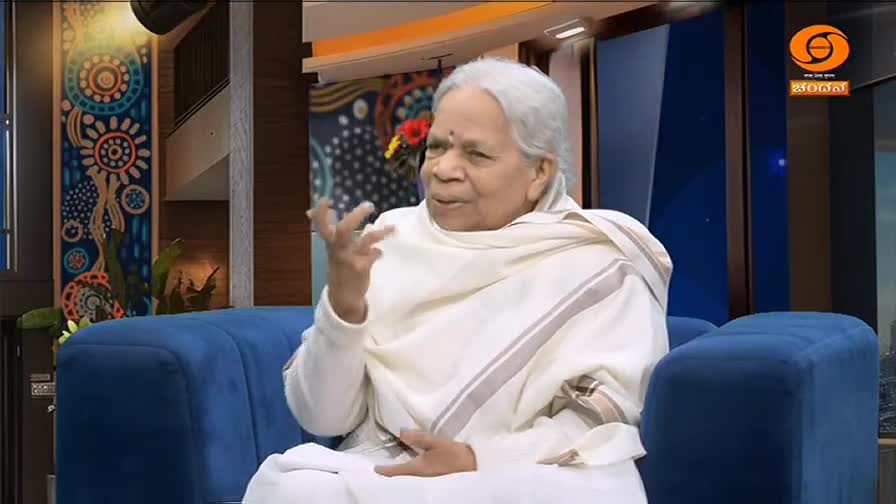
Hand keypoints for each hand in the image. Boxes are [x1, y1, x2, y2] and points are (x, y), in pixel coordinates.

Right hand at [307, 197, 393, 323]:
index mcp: (330, 243)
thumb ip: (329, 231)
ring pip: (365, 240)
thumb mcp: (332, 249)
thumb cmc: (340, 267)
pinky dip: (378, 252)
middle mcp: (339, 249)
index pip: (322, 225)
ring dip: (380, 232)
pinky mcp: (362, 268)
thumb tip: (314, 212)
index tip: (325, 198)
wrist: (343, 296)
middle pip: (345, 228)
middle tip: (369, 205)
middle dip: (356, 215)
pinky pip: (374, 254)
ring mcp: (350, 258)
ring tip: (393, 228)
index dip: (321, 212)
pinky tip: (380, 253)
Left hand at [374, 430, 476, 477]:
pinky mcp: (432, 482)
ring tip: (391, 470)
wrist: (473, 466)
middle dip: (389, 475)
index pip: (395, 472)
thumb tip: (401, 432)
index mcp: (418, 468)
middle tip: (380, 470)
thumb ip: (419, 438)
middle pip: (399, 479)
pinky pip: (414, 480)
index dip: (383, 471)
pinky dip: (408, 476)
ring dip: (398, 475)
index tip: (374, 469)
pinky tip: (408, 472)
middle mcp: (419, 478)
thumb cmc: (455, 455)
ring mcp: (426, 482)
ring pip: (406, 480)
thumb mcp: (438, 442)